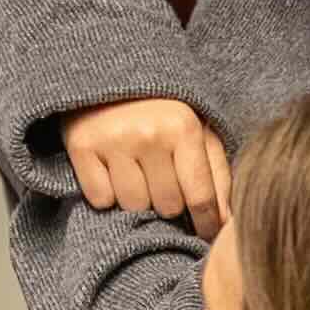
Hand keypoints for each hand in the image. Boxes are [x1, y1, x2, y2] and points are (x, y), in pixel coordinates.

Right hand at [58, 97, 230, 239]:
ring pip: (134, 205)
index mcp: (184, 128)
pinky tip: (113, 173)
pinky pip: (101, 199)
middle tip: (164, 184)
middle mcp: (149, 134)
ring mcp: (113, 140)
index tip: (207, 234)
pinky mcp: (82, 147)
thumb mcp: (199, 132)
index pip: (200, 196)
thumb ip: (217, 174)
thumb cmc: (163, 111)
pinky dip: (107, 194)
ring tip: (138, 176)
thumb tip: (227, 223)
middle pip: (167, 206)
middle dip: (170, 204)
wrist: (109, 75)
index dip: (207, 223)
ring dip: (138, 200)